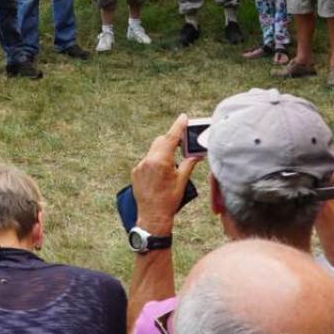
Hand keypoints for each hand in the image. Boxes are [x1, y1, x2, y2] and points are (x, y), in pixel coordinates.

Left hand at [130, 115, 202, 234]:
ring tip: (173, 160)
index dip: (178, 126)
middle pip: (161, 141)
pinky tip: (161, 172)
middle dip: (171, 139)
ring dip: (163, 151)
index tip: (183, 117)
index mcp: (161, 161)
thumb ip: (189, 164)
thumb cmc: (169, 200)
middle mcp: (148, 161)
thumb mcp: (182, 181)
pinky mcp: (136, 172)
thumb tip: (197, 154)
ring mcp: (140, 166)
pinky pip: (147, 160)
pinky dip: (155, 160)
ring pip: (153, 150)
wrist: (152, 216)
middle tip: (182, 141)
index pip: (171, 138)